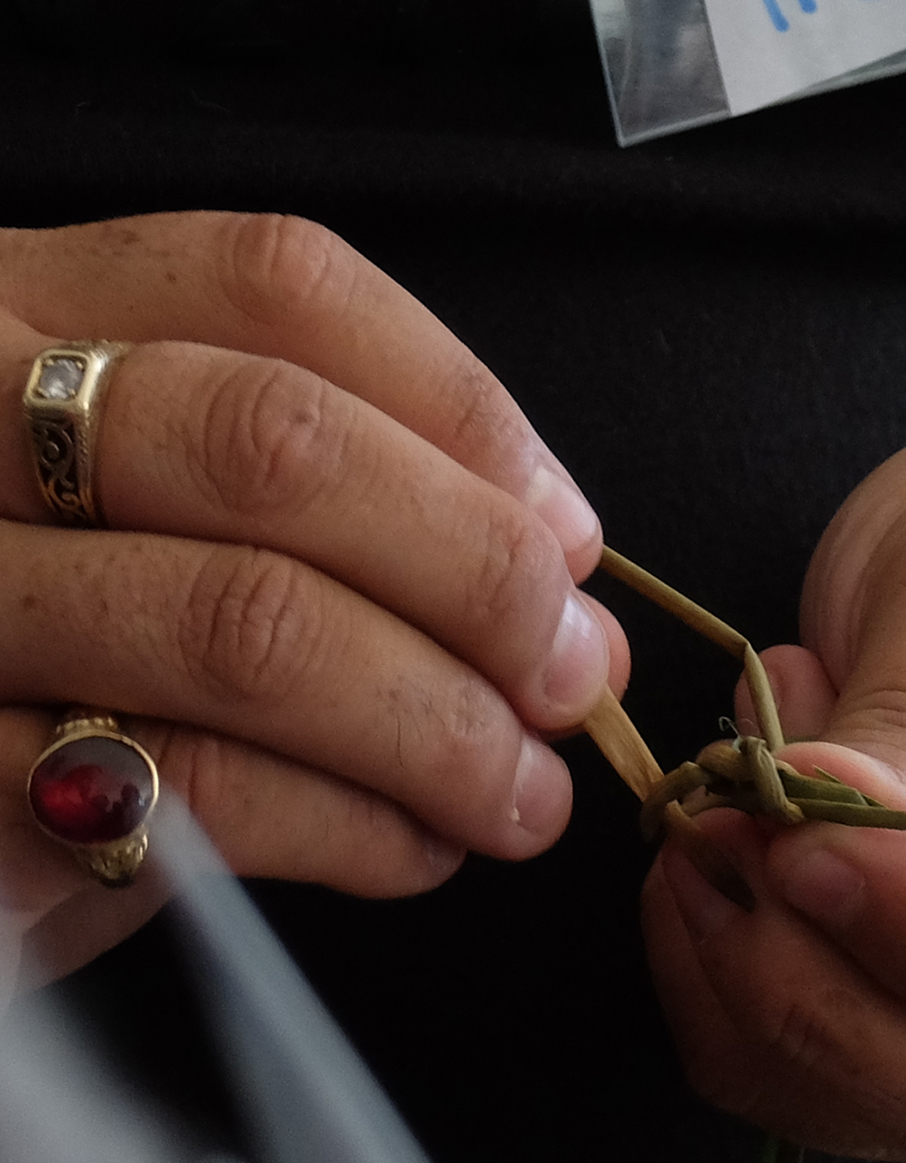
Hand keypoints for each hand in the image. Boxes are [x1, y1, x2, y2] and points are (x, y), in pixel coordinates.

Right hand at [0, 213, 626, 990]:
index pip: (278, 288)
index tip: (565, 535)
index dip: (463, 413)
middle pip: (276, 448)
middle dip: (476, 575)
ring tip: (520, 793)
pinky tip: (412, 847)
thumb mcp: (151, 518)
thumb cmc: (53, 653)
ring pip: (249, 626)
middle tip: (569, 676)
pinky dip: (357, 828)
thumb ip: (329, 506)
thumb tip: (559, 585)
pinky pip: (204, 790)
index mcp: (26, 315)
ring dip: (441, 727)